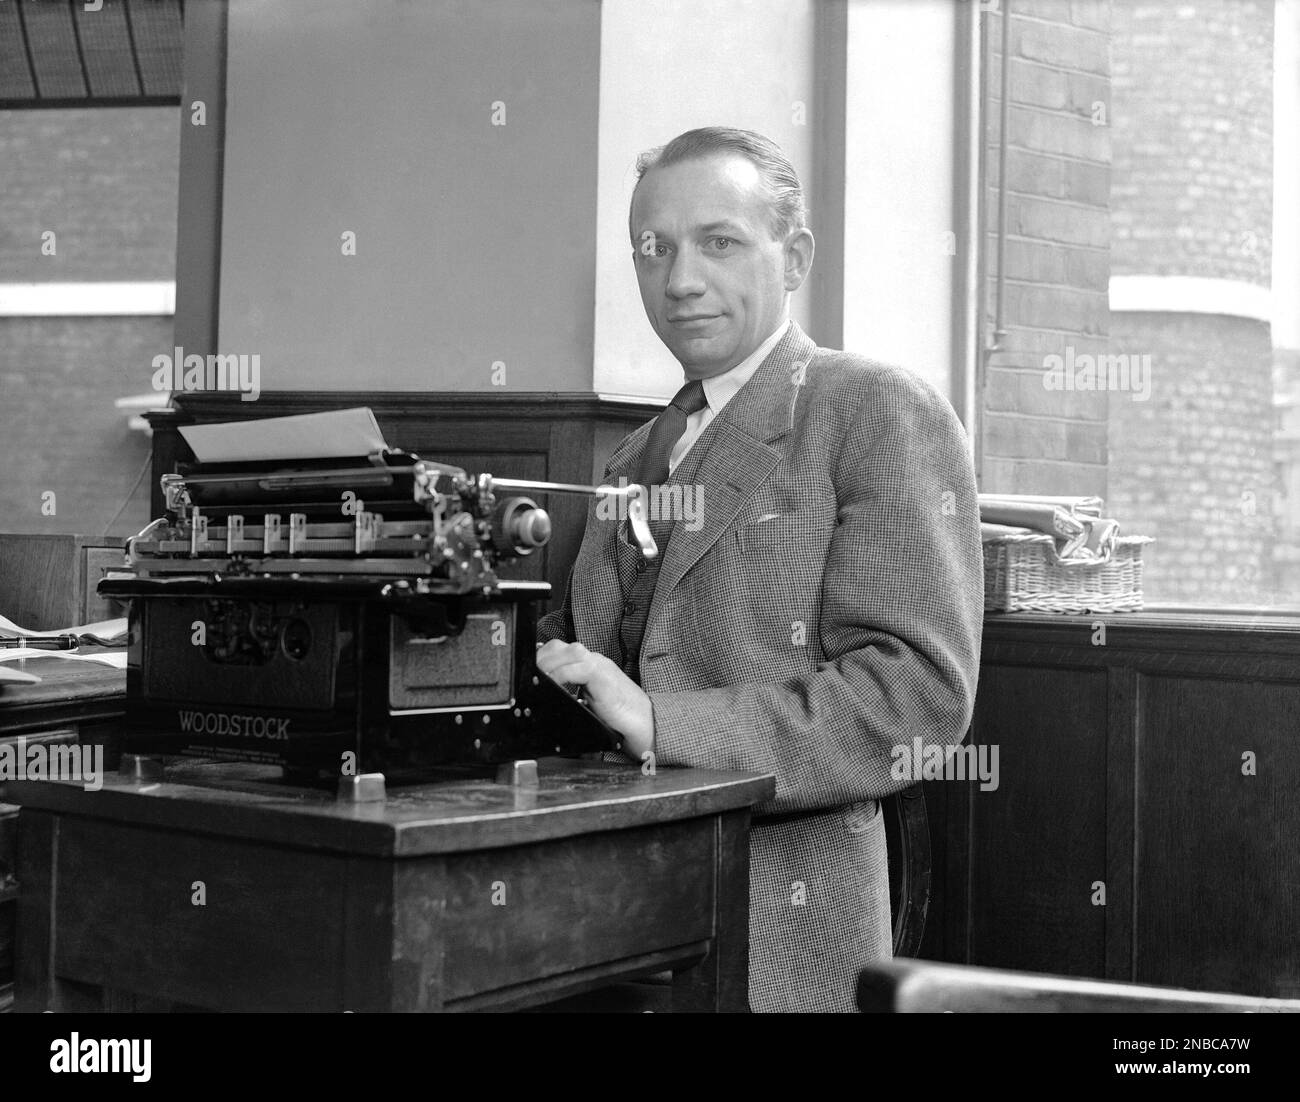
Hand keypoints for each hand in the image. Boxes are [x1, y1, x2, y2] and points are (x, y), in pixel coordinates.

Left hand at [535, 641, 653, 760]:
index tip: (529, 669)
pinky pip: (579, 668)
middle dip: (541, 659)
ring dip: (549, 665)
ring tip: (539, 680)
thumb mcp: (588, 703)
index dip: (542, 657)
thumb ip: (571, 695)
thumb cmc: (618, 717)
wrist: (644, 723)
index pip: (560, 650)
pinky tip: (554, 686)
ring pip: (568, 651)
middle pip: (560, 646)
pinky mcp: (604, 676)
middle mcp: (594, 660)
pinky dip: (562, 675)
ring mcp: (600, 665)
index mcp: (589, 665)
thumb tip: (547, 698)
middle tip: (530, 675)